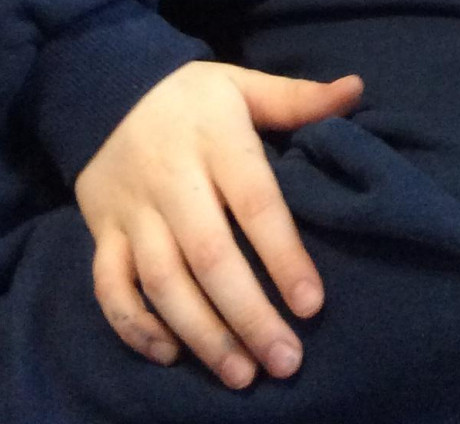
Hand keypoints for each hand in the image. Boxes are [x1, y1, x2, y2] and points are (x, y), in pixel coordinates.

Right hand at [75, 60, 362, 386]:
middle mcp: (171, 177)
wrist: (103, 85)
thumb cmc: (191, 97)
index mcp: (214, 138)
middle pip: (208, 255)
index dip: (283, 255)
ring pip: (161, 281)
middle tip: (285, 361)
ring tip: (242, 374)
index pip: (254, 201)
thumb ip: (297, 98)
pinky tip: (170, 354)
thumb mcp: (241, 84)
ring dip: (201, 333)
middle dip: (248, 315)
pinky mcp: (103, 232)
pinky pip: (109, 287)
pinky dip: (135, 325)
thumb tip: (355, 89)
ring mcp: (133, 209)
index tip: (312, 304)